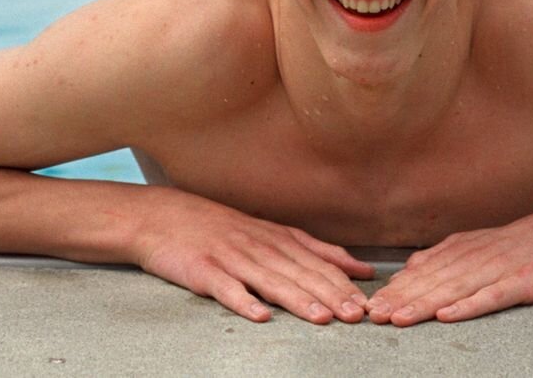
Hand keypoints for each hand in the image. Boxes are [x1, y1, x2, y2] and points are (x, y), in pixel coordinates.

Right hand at [134, 191, 374, 323]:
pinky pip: (226, 288)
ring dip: (298, 300)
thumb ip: (316, 251)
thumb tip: (360, 268)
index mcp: (279, 239)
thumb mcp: (273, 233)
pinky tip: (260, 315)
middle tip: (356, 315)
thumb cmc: (222, 228)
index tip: (367, 303)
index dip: (344, 283)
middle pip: (301, 273)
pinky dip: (243, 302)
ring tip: (321, 318)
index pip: (318, 262)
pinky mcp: (203, 270)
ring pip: (270, 281)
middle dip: (331, 295)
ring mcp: (231, 258)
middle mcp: (260, 247)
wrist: (165, 216)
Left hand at [366, 205, 532, 325]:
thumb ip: (449, 255)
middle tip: (372, 315)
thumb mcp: (486, 242)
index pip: (424, 271)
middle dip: (400, 299)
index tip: (369, 305)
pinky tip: (449, 315)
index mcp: (468, 247)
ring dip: (424, 305)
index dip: (396, 289)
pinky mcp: (528, 282)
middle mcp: (480, 255)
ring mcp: (504, 268)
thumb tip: (411, 268)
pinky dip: (470, 306)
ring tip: (398, 319)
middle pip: (434, 280)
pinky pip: (495, 296)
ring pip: (456, 288)